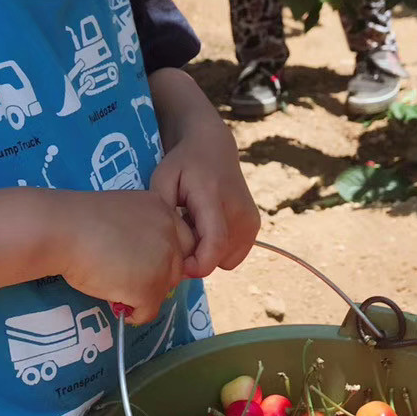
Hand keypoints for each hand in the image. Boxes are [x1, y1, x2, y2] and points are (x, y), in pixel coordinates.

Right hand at [58, 192, 196, 325]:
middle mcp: (170, 233)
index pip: (182, 239)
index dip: (163, 255)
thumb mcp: (121, 213)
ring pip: (165, 288)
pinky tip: (118, 305)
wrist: (62, 230)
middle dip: (157, 275)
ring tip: (119, 290)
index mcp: (162, 208)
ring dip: (146, 293)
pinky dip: (135, 313)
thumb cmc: (78, 219)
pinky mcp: (150, 288)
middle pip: (178, 265)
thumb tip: (142, 259)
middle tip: (130, 278)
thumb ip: (140, 230)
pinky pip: (149, 311)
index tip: (142, 262)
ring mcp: (163, 261)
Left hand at [150, 118, 260, 278]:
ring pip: (226, 260)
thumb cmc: (183, 164)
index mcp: (214, 198)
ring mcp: (250, 219)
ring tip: (194, 228)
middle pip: (218, 256)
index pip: (215, 243)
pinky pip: (234, 255)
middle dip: (196, 259)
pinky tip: (207, 229)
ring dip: (208, 253)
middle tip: (180, 238)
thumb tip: (166, 247)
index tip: (179, 268)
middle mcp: (239, 210)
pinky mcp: (254, 225)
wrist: (214, 146)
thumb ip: (163, 213)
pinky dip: (219, 250)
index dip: (198, 265)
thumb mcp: (162, 180)